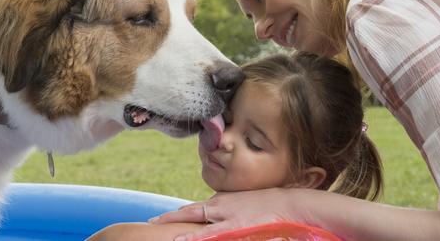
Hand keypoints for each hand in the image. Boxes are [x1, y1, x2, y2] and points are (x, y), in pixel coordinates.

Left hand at [150, 188, 309, 240]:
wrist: (289, 203)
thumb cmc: (268, 205)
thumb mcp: (243, 206)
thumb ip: (228, 212)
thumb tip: (216, 220)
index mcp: (221, 201)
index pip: (194, 208)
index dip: (176, 214)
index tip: (159, 219)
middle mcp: (221, 206)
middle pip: (190, 211)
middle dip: (169, 218)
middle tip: (150, 222)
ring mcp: (228, 216)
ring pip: (199, 223)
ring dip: (181, 230)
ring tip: (163, 235)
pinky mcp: (239, 226)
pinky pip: (214, 234)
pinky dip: (199, 238)